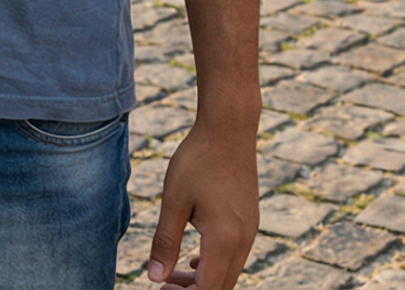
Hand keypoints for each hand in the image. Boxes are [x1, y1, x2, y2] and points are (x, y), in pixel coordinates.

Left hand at [146, 117, 258, 287]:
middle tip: (162, 287)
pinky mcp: (249, 222)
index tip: (159, 289)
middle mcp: (243, 240)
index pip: (208, 288)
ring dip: (202, 280)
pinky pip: (234, 256)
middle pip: (221, 285)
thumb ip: (165, 242)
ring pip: (229, 272)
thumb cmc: (197, 161)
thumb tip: (154, 277)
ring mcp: (250, 231)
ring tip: (172, 276)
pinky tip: (191, 260)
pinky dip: (213, 265)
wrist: (229, 130)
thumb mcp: (174, 202)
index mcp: (224, 239)